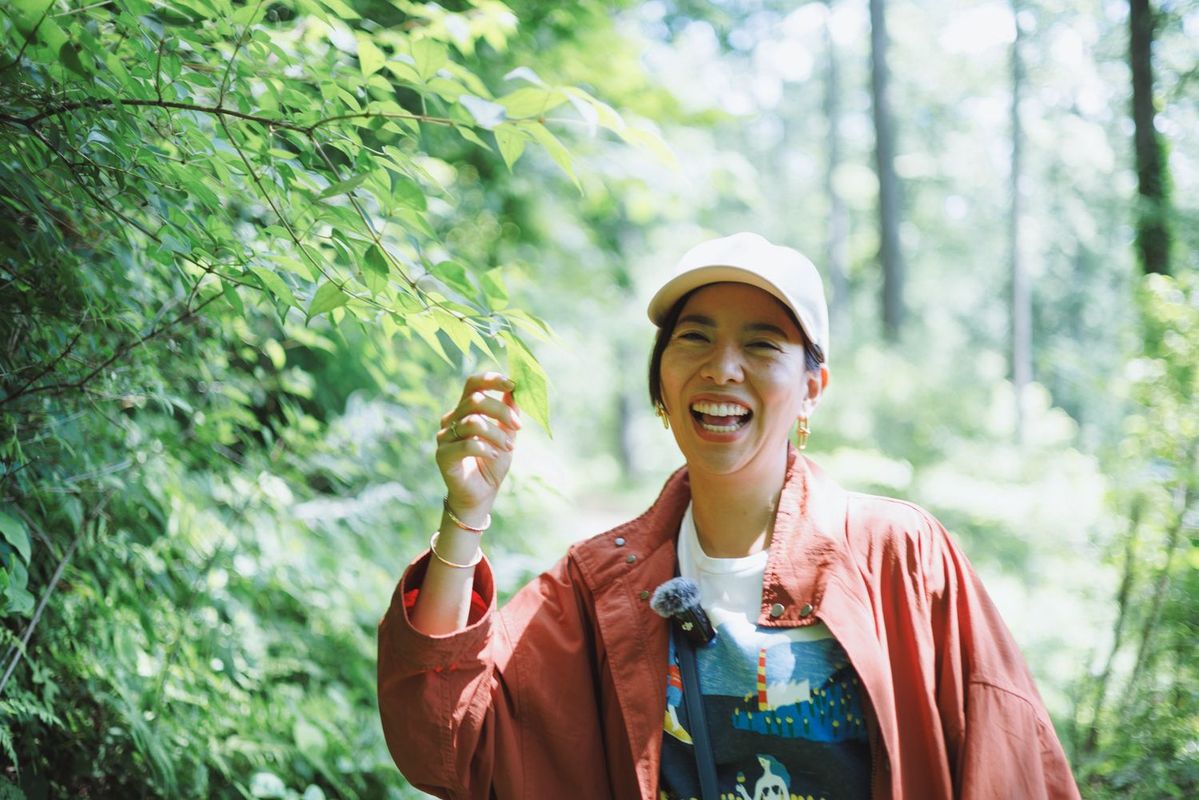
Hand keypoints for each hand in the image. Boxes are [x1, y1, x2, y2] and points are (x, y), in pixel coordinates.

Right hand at [435, 372, 521, 524]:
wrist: (482, 494)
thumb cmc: (492, 462)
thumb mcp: (507, 434)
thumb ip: (509, 413)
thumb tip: (516, 390)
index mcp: (465, 410)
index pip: (473, 384)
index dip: (491, 380)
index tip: (513, 384)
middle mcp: (451, 419)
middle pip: (476, 401)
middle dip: (502, 412)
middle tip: (519, 427)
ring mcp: (444, 437)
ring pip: (473, 422)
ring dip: (497, 434)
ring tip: (508, 447)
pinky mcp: (443, 455)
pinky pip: (467, 444)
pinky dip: (486, 449)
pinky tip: (493, 456)